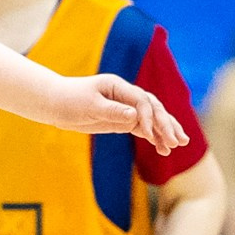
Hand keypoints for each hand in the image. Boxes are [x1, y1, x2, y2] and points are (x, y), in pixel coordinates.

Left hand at [50, 73, 187, 151]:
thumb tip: (135, 116)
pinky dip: (153, 137)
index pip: (142, 101)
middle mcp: (126, 95)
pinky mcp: (122, 120)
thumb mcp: (89, 106)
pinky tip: (163, 148)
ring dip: (165, 131)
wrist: (55, 103)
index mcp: (118, 86)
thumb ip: (112, 111)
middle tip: (178, 141)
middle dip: (166, 124)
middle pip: (153, 108)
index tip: (148, 134)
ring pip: (151, 119)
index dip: (149, 117)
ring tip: (179, 145)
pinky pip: (142, 128)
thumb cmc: (69, 100)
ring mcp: (125, 108)